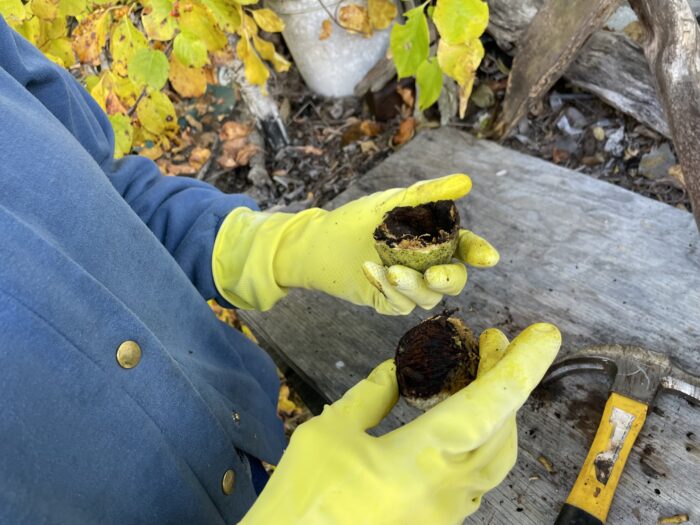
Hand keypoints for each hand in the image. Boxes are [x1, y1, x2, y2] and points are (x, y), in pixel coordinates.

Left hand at [213, 174, 497, 312]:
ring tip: (390, 271)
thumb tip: (465, 182)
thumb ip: (428, 193)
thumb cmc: (360, 219)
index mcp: (436, 240)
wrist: (320, 241)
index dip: (478, 253)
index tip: (488, 258)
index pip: (465, 249)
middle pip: (452, 280)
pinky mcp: (388, 301)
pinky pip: (398, 305)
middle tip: (434, 275)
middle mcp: (427, 266)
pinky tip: (369, 269)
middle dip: (447, 279)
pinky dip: (386, 289)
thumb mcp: (393, 202)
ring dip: (411, 286)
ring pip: (426, 298)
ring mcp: (409, 287)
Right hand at [238, 323, 561, 524]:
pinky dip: (482, 440)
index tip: (546, 334)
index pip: (490, 404)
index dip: (522, 365)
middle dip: (506, 379)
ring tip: (480, 375)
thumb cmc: (305, 494)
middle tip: (493, 342)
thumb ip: (370, 396)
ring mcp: (448, 513)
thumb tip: (397, 371)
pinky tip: (463, 422)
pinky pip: (479, 479)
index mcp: (423, 459)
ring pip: (497, 458)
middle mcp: (449, 489)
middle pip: (503, 429)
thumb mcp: (331, 431)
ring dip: (499, 411)